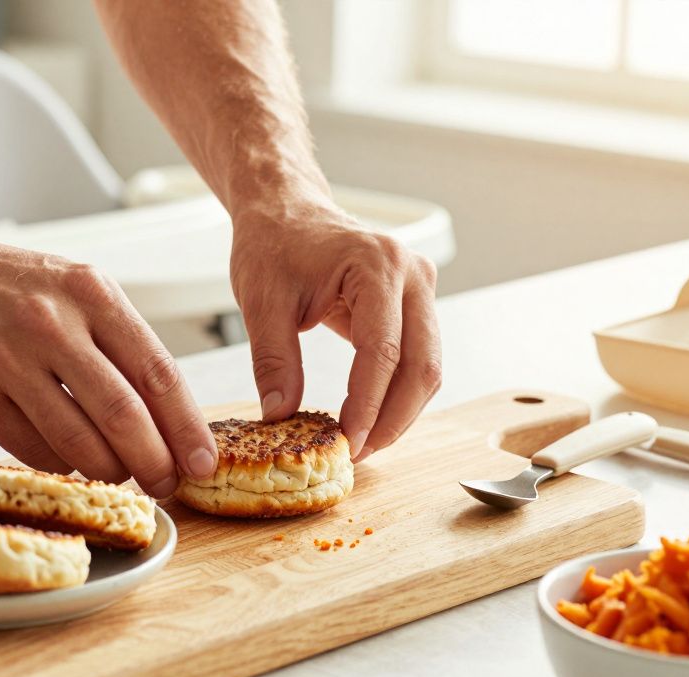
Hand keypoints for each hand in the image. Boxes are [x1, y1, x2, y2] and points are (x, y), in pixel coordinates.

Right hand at [0, 231, 217, 497]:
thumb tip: (164, 414)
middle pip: (125, 415)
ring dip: (108, 471)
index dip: (187, 426)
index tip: (203, 462)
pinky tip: (67, 460)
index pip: (158, 371)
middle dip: (156, 462)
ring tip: (118, 475)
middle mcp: (53, 323)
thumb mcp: (67, 284)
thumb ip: (113, 339)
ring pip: (79, 442)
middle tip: (167, 485)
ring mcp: (8, 359)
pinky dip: (60, 465)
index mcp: (90, 292)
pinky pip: (32, 449)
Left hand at [229, 199, 442, 461]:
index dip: (367, 404)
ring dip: (400, 412)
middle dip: (392, 419)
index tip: (347, 442)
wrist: (286, 211)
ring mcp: (420, 287)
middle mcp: (411, 274)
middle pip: (421, 365)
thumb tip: (279, 415)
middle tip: (358, 454)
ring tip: (362, 443)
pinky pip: (417, 358)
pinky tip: (369, 418)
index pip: (382, 350)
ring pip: (427, 367)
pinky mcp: (416, 303)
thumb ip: (273, 360)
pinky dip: (397, 393)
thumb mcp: (261, 302)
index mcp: (376, 264)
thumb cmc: (273, 245)